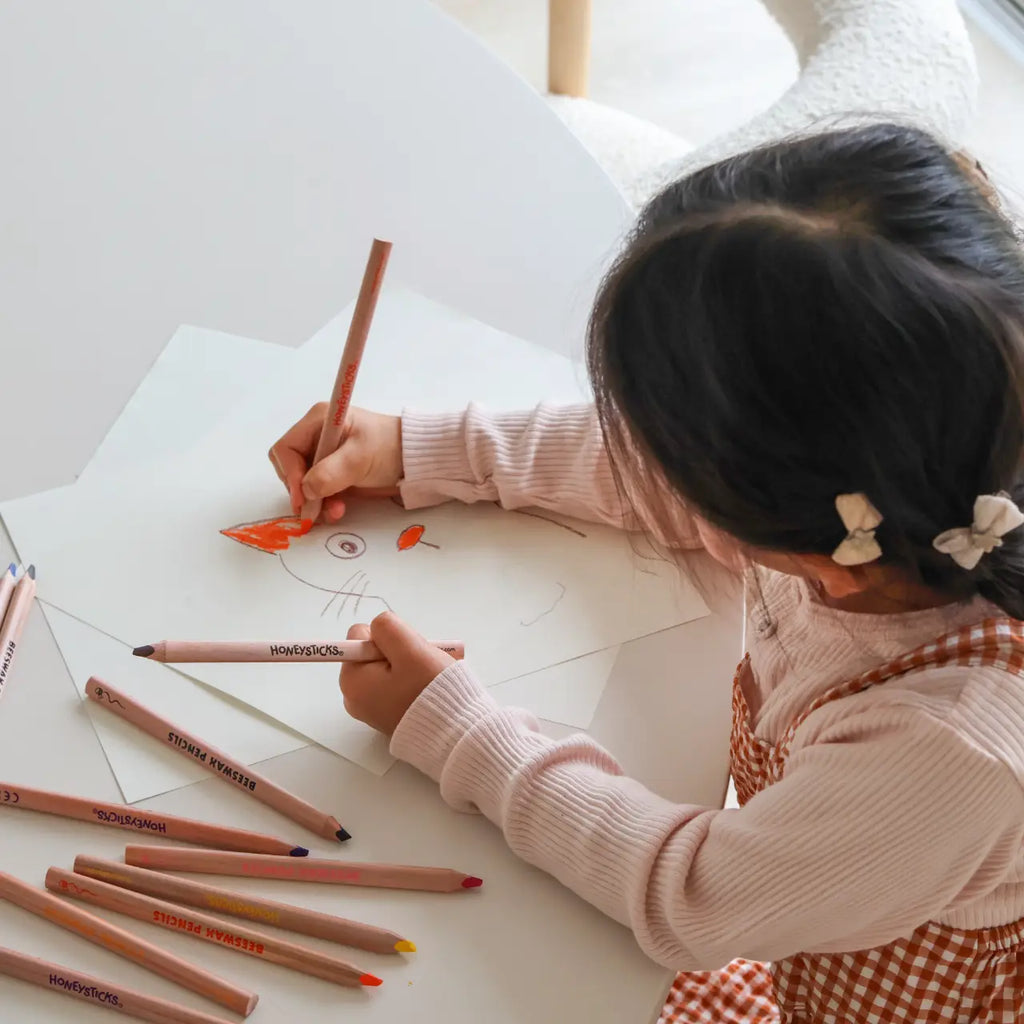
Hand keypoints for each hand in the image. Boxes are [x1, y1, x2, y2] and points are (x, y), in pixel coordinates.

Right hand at [269, 405, 402, 521]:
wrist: (413, 460)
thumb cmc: (389, 448)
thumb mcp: (359, 458)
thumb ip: (330, 473)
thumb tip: (306, 491)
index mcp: (319, 421)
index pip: (286, 448)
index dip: (290, 474)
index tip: (303, 497)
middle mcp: (316, 437)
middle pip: (290, 468)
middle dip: (301, 490)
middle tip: (315, 509)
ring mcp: (324, 456)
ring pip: (302, 483)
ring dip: (314, 501)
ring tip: (335, 511)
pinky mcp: (332, 473)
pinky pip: (317, 492)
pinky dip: (323, 504)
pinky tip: (338, 510)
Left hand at [340, 613, 453, 734]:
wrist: (455, 733)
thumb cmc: (430, 690)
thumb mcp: (409, 648)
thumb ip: (387, 628)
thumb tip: (377, 628)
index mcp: (351, 680)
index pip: (361, 635)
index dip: (388, 638)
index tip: (406, 655)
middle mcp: (353, 697)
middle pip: (374, 652)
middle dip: (398, 652)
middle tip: (419, 666)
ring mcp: (371, 709)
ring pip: (388, 667)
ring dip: (408, 665)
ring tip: (426, 678)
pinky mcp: (387, 716)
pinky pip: (395, 685)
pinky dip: (410, 681)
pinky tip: (426, 688)